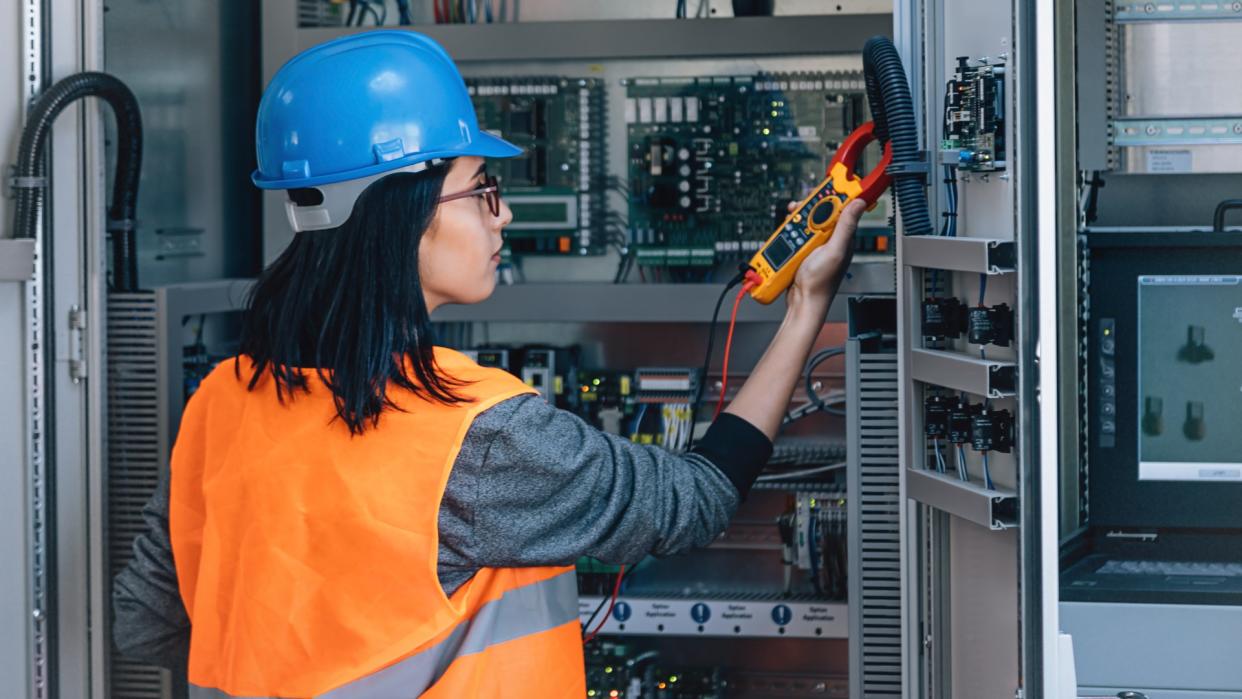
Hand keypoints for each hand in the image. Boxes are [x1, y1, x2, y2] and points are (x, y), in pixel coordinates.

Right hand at [785, 198, 865, 313]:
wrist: (802, 302)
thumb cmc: (820, 284)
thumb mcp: (835, 251)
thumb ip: (846, 227)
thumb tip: (859, 203)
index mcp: (842, 236)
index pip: (840, 207)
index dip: (831, 195)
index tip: (822, 188)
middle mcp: (830, 238)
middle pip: (818, 211)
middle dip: (806, 208)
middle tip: (797, 210)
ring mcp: (814, 244)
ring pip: (803, 222)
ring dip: (793, 222)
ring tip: (788, 226)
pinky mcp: (801, 250)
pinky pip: (793, 234)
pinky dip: (786, 234)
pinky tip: (783, 238)